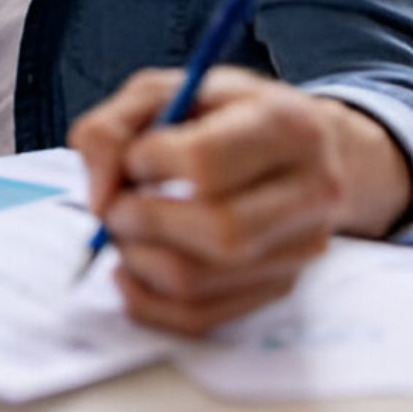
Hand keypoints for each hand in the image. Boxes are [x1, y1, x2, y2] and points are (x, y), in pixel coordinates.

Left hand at [68, 67, 411, 336]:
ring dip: (137, 260)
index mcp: (286, 125)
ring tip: (126, 231)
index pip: (205, 164)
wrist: (298, 147)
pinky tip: (129, 270)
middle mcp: (312, 190)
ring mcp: (303, 247)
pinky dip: (147, 301)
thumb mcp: (160, 93)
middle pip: (218, 232)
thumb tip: (100, 199)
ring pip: (200, 281)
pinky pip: (201, 318)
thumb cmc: (219, 115)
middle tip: (115, 207)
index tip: (132, 158)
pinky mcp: (281, 286)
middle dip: (140, 221)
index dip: (145, 163)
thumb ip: (110, 130)